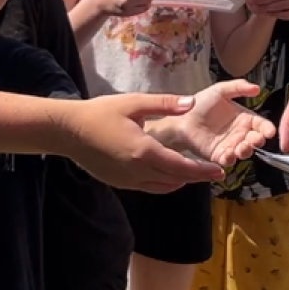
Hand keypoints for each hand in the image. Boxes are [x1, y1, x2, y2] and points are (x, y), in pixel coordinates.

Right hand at [58, 93, 224, 192]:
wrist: (68, 132)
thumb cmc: (100, 113)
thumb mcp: (134, 102)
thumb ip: (164, 104)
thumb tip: (191, 103)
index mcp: (144, 151)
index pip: (181, 167)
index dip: (202, 171)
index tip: (219, 172)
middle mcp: (138, 171)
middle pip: (175, 180)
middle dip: (196, 177)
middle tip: (212, 172)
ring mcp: (128, 180)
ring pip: (163, 187)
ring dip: (180, 180)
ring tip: (194, 171)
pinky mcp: (120, 183)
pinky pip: (149, 187)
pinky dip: (164, 182)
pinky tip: (168, 172)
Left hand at [149, 79, 276, 166]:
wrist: (181, 118)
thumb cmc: (201, 104)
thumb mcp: (220, 91)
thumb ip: (238, 87)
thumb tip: (257, 88)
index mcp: (245, 118)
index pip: (261, 125)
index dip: (267, 129)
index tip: (270, 132)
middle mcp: (240, 133)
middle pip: (256, 140)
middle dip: (258, 141)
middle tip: (255, 140)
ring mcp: (231, 146)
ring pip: (244, 152)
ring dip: (246, 151)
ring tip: (241, 148)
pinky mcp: (219, 156)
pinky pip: (228, 160)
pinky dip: (231, 159)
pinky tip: (229, 153)